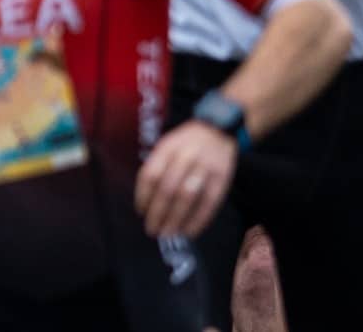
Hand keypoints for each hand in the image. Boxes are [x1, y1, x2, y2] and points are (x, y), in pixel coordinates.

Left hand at [134, 118, 237, 238]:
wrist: (218, 128)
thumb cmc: (185, 142)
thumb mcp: (166, 145)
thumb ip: (157, 167)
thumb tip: (145, 201)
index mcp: (167, 147)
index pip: (150, 174)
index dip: (143, 196)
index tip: (140, 212)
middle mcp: (185, 157)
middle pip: (167, 189)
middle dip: (158, 213)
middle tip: (152, 230)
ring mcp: (205, 168)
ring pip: (187, 198)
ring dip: (176, 219)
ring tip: (168, 234)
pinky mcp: (222, 179)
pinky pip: (209, 203)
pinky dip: (198, 220)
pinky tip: (189, 231)